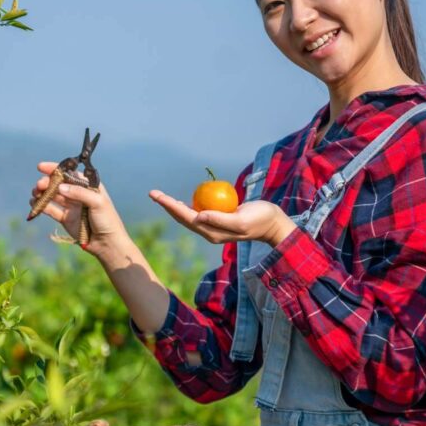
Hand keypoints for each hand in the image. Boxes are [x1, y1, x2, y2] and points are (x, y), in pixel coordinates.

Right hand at [29, 161, 130, 256]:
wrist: (107, 243)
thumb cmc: (107, 220)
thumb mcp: (98, 203)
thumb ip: (79, 193)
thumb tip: (60, 187)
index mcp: (88, 186)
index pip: (70, 173)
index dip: (55, 169)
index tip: (41, 167)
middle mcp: (78, 194)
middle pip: (59, 184)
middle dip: (47, 182)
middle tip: (39, 185)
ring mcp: (71, 206)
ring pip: (53, 196)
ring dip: (42, 193)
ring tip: (34, 193)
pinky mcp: (65, 218)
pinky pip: (51, 210)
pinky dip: (42, 206)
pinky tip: (34, 203)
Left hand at [148, 190, 293, 245]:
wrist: (272, 223)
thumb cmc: (260, 220)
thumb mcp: (241, 220)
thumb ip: (221, 219)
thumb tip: (198, 216)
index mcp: (211, 233)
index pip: (186, 217)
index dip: (170, 206)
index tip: (158, 196)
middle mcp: (209, 231)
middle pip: (182, 217)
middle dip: (167, 205)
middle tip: (153, 193)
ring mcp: (213, 227)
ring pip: (188, 216)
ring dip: (174, 206)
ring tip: (161, 197)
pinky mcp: (218, 221)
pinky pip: (198, 212)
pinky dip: (187, 206)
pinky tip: (182, 201)